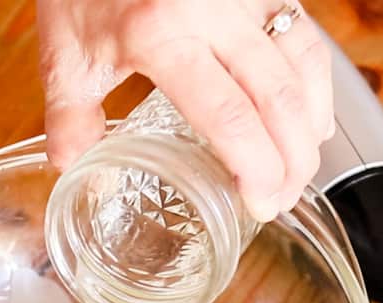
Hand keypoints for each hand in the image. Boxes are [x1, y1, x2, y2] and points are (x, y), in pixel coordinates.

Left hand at [37, 0, 333, 221]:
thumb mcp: (66, 53)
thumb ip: (69, 115)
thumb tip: (73, 167)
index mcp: (160, 34)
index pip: (228, 115)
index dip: (254, 167)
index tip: (259, 203)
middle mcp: (212, 10)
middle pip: (277, 98)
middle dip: (291, 160)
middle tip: (281, 200)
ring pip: (302, 65)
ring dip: (310, 126)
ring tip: (299, 171)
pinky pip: (304, 36)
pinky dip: (316, 84)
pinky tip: (312, 119)